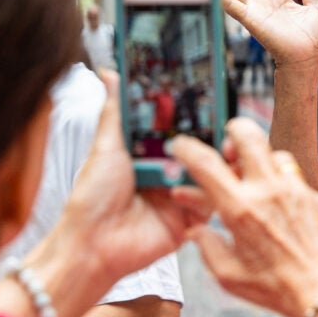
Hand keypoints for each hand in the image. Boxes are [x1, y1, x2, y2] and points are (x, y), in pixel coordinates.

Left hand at [31, 72, 212, 306]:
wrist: (91, 244)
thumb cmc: (92, 197)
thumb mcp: (106, 146)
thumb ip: (115, 109)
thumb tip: (108, 72)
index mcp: (153, 154)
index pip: (185, 131)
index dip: (202, 119)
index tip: (216, 104)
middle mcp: (171, 173)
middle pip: (206, 153)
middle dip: (219, 143)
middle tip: (226, 133)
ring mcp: (182, 197)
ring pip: (214, 177)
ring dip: (216, 168)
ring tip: (215, 158)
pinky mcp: (189, 222)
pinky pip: (210, 204)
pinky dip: (201, 195)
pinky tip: (182, 193)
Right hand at [170, 118, 317, 316]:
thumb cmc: (277, 290)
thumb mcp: (230, 276)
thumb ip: (207, 247)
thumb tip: (195, 229)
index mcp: (240, 210)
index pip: (206, 164)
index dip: (187, 148)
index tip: (181, 145)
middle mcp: (269, 192)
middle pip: (249, 136)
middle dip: (235, 130)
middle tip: (230, 142)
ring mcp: (298, 191)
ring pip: (277, 156)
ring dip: (264, 163)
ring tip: (259, 182)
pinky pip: (299, 182)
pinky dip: (288, 191)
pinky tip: (287, 214)